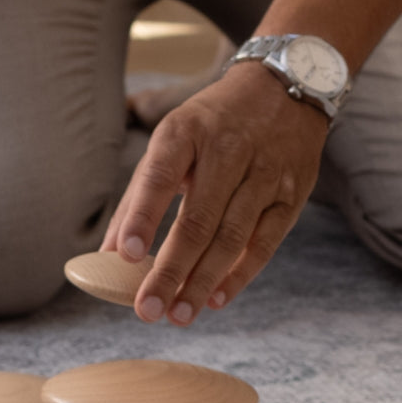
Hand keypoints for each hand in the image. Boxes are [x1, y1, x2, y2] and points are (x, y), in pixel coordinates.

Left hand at [103, 64, 329, 324]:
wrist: (285, 87)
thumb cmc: (212, 126)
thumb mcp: (171, 141)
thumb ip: (139, 198)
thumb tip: (109, 256)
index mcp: (187, 130)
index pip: (160, 177)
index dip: (142, 218)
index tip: (125, 257)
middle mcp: (228, 150)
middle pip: (198, 220)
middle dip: (170, 271)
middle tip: (147, 311)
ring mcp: (265, 173)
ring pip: (232, 238)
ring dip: (202, 283)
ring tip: (177, 315)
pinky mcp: (292, 194)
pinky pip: (265, 244)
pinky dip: (240, 276)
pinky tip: (216, 300)